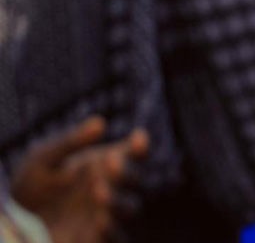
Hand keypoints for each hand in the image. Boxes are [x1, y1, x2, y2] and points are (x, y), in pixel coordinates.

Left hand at [11, 117, 149, 242]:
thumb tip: (100, 122)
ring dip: (118, 200)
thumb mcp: (44, 159)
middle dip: (126, 170)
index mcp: (104, 165)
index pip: (134, 153)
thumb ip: (72, 141)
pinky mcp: (96, 238)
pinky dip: (112, 230)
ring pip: (130, 208)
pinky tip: (100, 221)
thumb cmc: (32, 187)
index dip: (140, 145)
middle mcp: (111, 188)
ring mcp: (105, 214)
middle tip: (111, 162)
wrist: (15, 225)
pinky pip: (117, 238)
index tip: (137, 137)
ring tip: (98, 192)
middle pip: (136, 179)